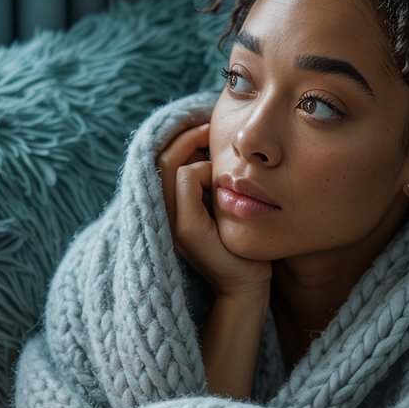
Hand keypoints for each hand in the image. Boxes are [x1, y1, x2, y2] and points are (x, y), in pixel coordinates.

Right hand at [156, 122, 271, 297]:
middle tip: (207, 122)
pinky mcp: (187, 229)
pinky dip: (203, 168)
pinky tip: (221, 175)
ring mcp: (171, 223)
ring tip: (211, 135)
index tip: (203, 125)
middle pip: (158, 157)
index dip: (178, 138)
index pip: (160, 160)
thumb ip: (214, 181)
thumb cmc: (244, 246)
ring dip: (192, 145)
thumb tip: (216, 144)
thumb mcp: (225, 205)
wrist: (250, 285)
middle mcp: (163, 215)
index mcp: (170, 209)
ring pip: (168, 165)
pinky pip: (185, 179)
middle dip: (182, 133)